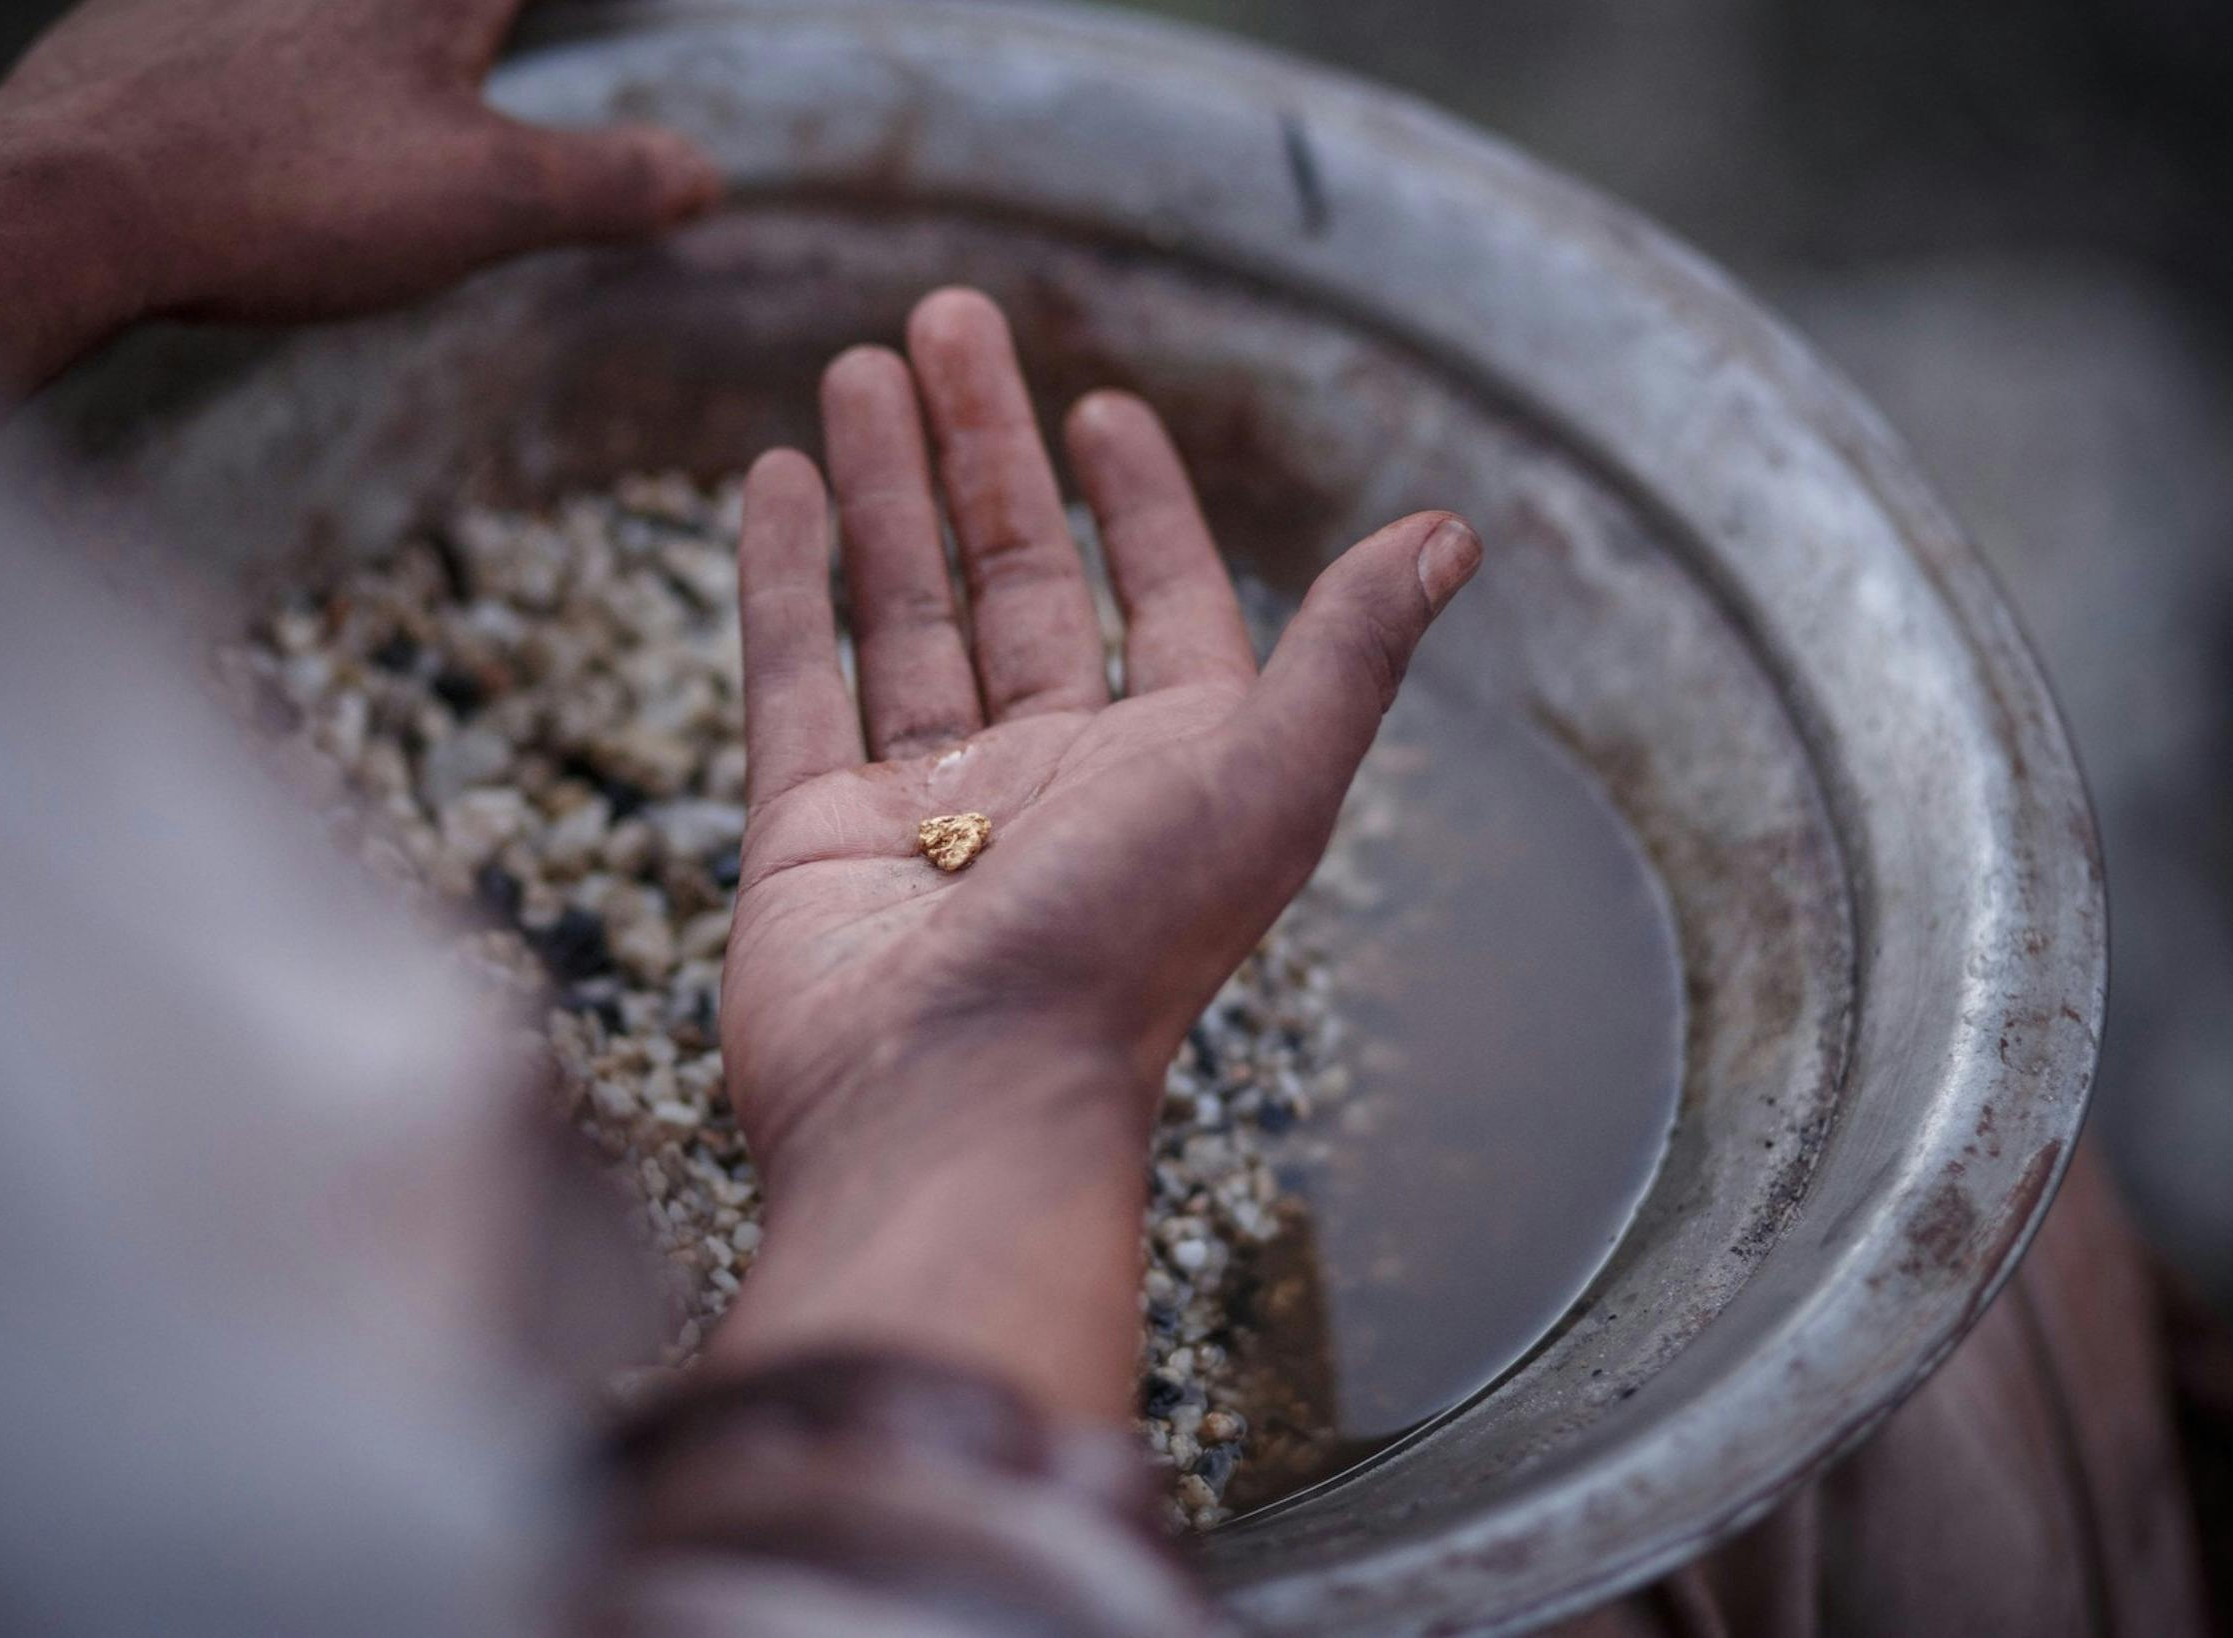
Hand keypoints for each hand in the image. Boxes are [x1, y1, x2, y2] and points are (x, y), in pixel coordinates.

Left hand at [0, 0, 716, 391]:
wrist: (72, 203)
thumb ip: (603, 182)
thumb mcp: (482, 204)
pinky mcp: (146, 15)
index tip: (510, 33)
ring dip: (360, 41)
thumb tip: (707, 174)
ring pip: (326, 18)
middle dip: (458, 27)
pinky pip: (234, 17)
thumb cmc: (286, 193)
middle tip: (468, 56)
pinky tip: (264, 87)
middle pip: (434, 6)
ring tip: (382, 109)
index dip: (514, 11)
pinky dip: (271, 42)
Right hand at [708, 289, 1479, 1417]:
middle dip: (982, 447)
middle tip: (945, 319)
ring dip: (885, 487)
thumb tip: (1453, 534)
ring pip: (902, 611)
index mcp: (1169, 767)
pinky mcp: (809, 831)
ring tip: (855, 368)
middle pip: (1013, 578)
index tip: (1104, 408)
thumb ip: (1349, 650)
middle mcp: (1050, 778)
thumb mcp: (1269, 776)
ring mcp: (922, 804)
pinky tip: (779, 481)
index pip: (1157, 600)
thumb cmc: (1122, 948)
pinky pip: (796, 678)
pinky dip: (787, 578)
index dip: (1139, 503)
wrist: (955, 1105)